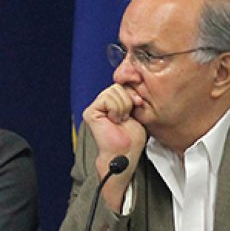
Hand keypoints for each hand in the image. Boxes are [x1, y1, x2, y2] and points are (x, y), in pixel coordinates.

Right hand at [83, 84, 147, 210]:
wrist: (125, 151)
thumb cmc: (132, 136)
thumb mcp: (137, 109)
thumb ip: (132, 95)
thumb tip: (135, 79)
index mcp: (112, 102)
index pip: (122, 84)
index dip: (133, 93)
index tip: (138, 103)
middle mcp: (102, 103)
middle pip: (118, 86)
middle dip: (128, 100)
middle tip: (128, 116)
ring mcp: (95, 107)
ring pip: (114, 91)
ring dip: (123, 107)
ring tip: (121, 119)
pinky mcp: (91, 112)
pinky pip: (107, 99)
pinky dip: (116, 110)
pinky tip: (115, 120)